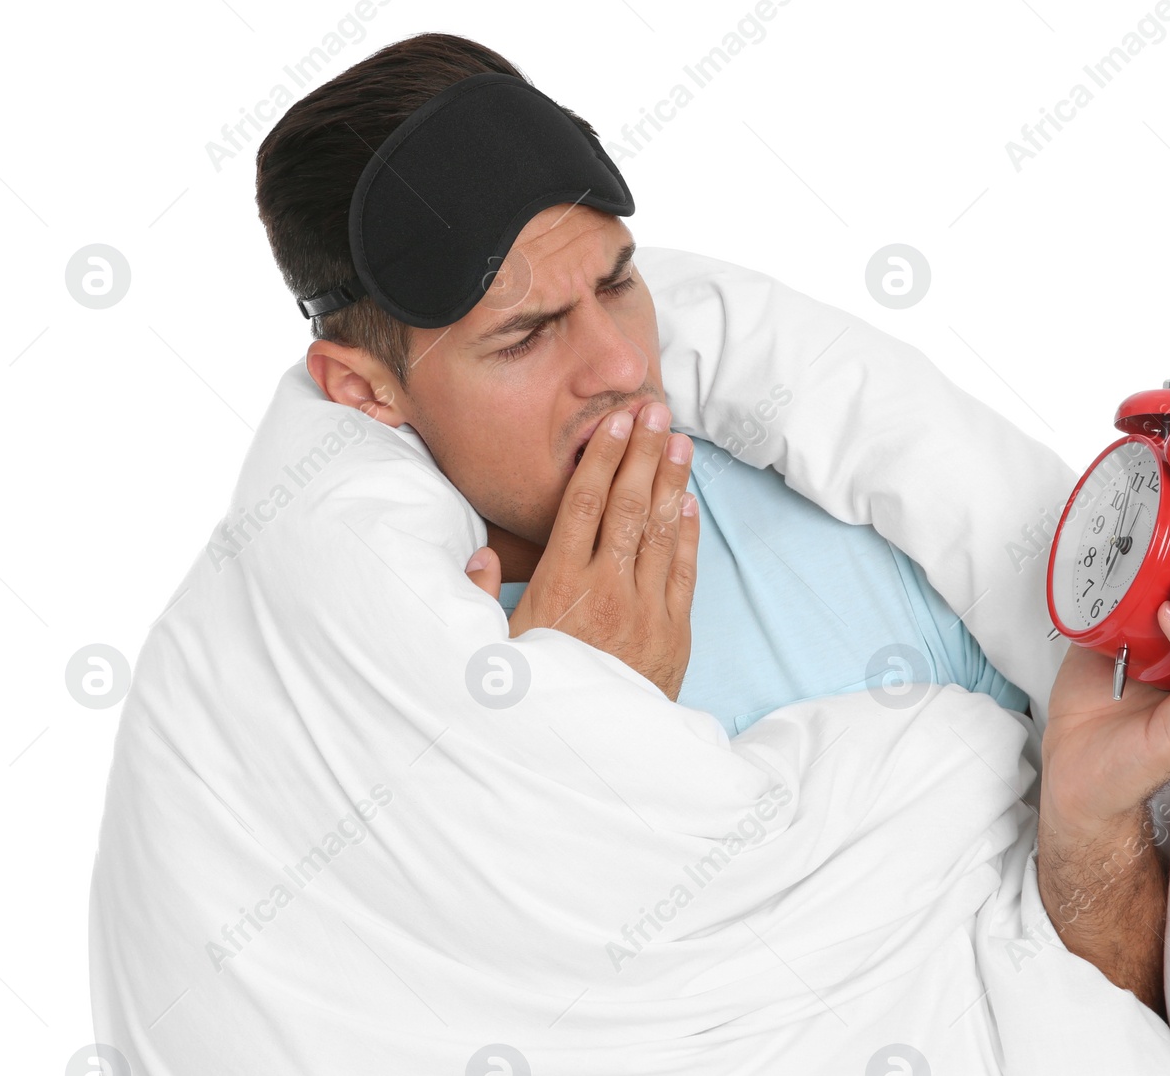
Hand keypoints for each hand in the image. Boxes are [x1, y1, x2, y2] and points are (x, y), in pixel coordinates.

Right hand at [464, 401, 699, 700]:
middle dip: (643, 454)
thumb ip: (479, 601)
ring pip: (662, 532)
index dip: (603, 459)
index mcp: (559, 587)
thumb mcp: (490, 654)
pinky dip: (688, 533)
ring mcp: (645, 611)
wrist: (589, 756)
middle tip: (657, 413)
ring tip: (680, 443)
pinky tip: (689, 502)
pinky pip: (684, 572)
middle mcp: (606, 591)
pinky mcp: (674, 634)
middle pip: (629, 506)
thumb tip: (480, 556)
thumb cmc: (535, 702)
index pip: (585, 505)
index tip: (616, 423)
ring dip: (672, 482)